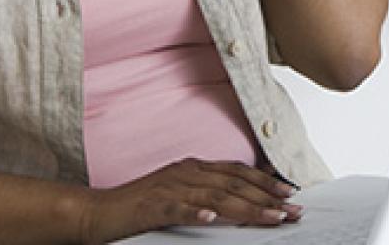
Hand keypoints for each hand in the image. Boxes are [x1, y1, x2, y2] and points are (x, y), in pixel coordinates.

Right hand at [78, 158, 302, 242]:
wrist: (96, 212)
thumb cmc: (139, 207)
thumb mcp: (179, 194)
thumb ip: (206, 193)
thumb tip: (238, 201)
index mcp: (193, 168)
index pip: (237, 172)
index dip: (266, 181)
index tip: (290, 193)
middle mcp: (185, 173)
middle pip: (234, 184)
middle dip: (267, 197)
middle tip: (292, 210)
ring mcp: (169, 188)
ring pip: (215, 197)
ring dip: (247, 207)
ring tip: (271, 217)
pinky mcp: (151, 206)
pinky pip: (177, 209)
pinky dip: (195, 213)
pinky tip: (211, 219)